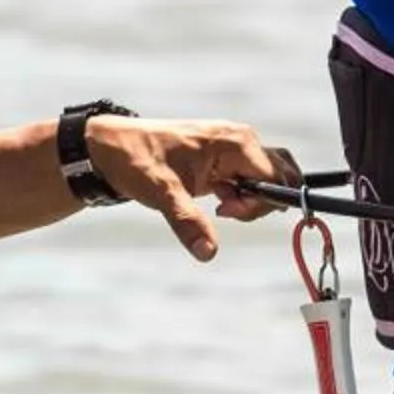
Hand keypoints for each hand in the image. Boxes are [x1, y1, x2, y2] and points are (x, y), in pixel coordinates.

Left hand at [84, 117, 298, 262]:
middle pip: (280, 175)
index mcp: (234, 141)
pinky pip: (253, 178)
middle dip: (262, 201)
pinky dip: (244, 195)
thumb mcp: (161, 193)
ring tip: (220, 205)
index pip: (276, 176)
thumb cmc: (137, 161)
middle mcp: (241, 140)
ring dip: (254, 199)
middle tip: (225, 210)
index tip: (226, 211)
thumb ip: (188, 221)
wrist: (113, 148)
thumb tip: (208, 253)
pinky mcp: (227, 158)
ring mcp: (235, 148)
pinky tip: (218, 200)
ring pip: (269, 177)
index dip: (261, 202)